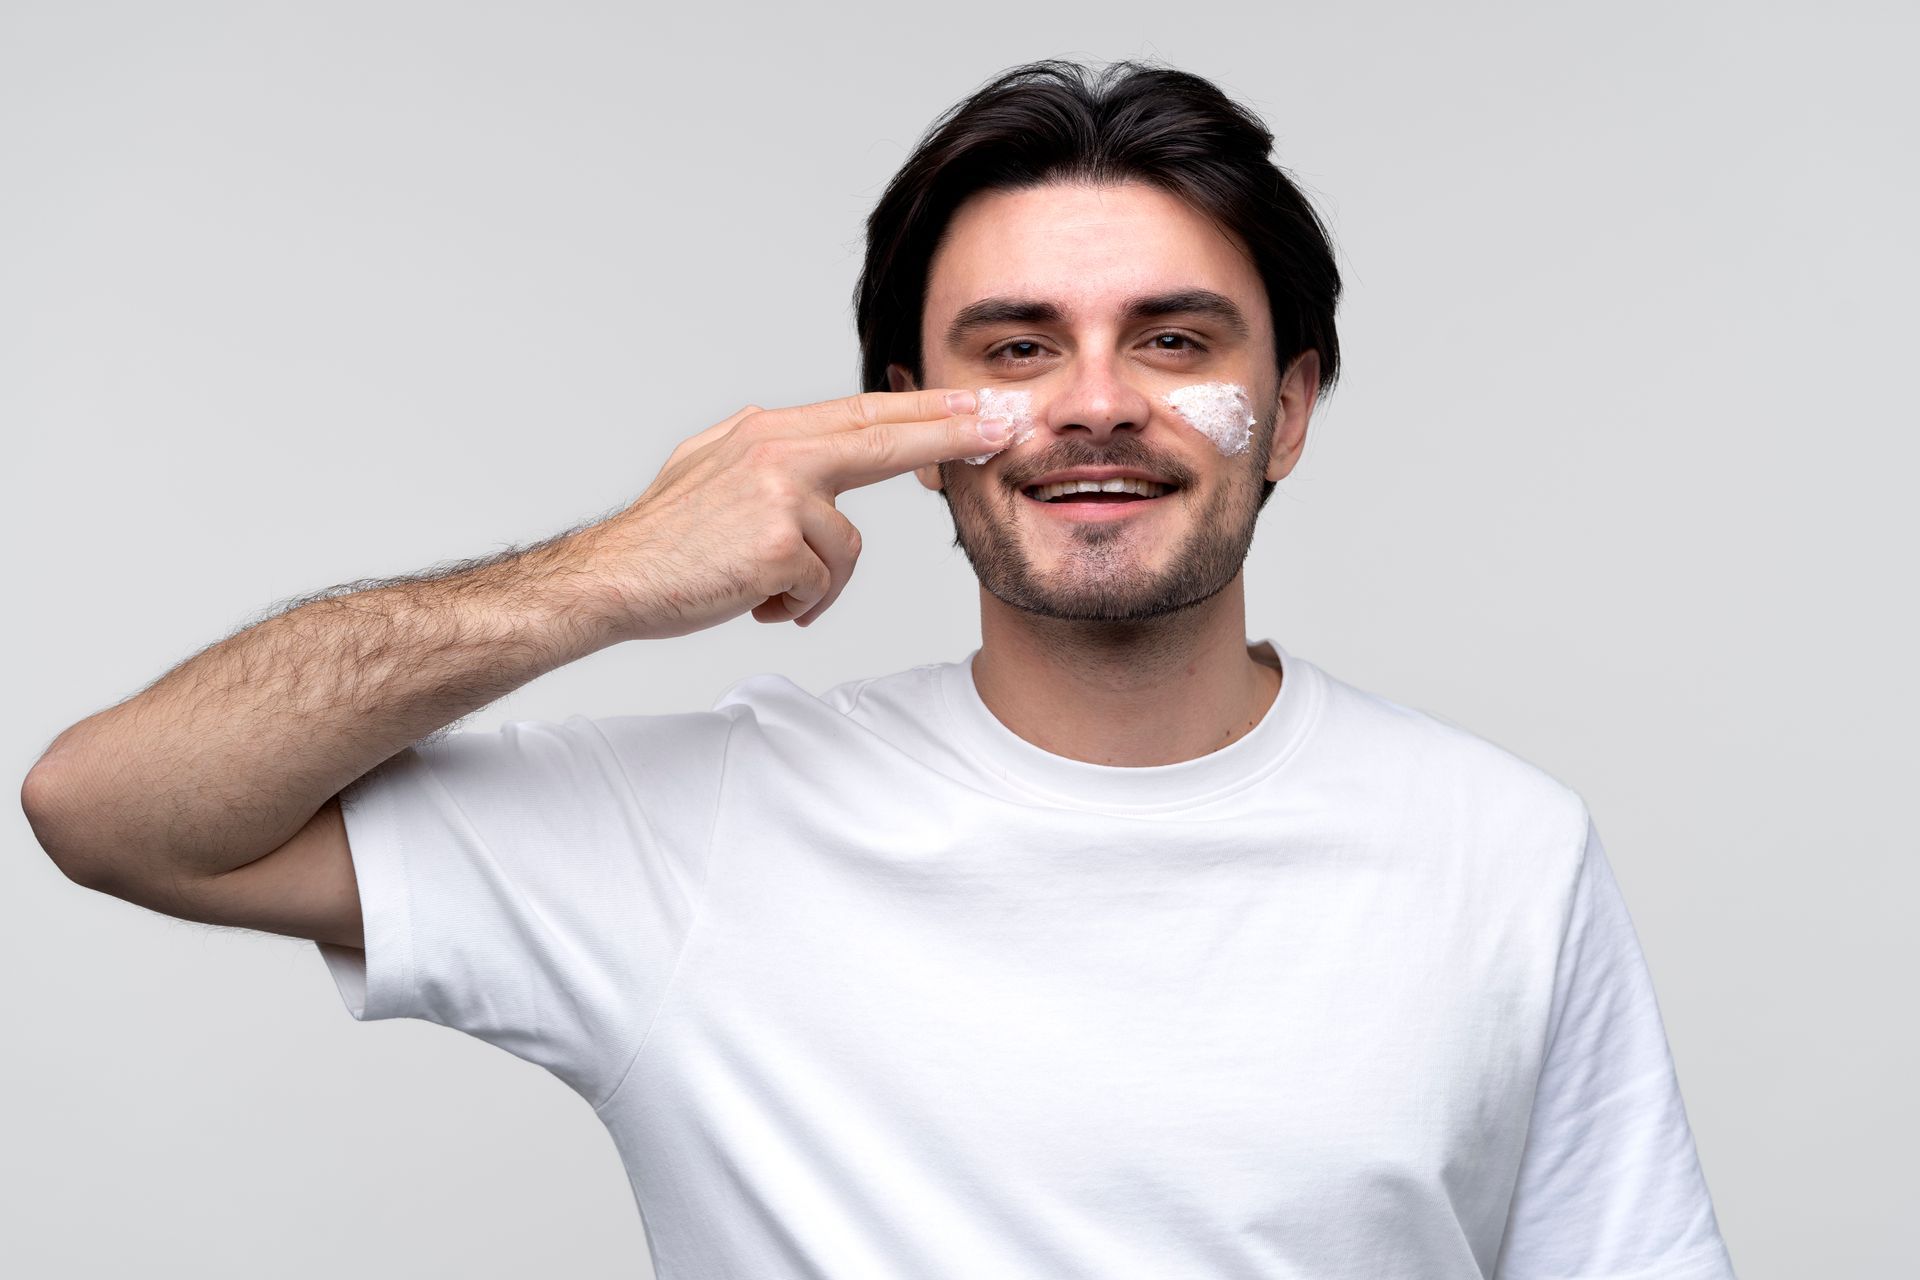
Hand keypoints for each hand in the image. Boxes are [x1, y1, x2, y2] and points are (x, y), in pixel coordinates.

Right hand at [574, 388, 1009, 639]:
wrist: (611, 580)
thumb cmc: (665, 542)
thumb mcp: (715, 472)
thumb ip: (772, 456)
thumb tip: (819, 451)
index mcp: (767, 431)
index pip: (863, 414)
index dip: (926, 411)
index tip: (979, 405)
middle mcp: (777, 448)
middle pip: (884, 437)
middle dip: (952, 433)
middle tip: (1006, 426)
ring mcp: (778, 490)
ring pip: (847, 547)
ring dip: (815, 585)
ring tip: (765, 589)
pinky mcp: (778, 540)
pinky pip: (821, 584)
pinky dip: (794, 605)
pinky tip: (752, 600)